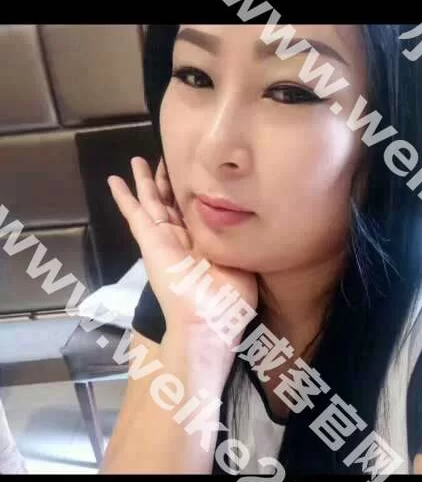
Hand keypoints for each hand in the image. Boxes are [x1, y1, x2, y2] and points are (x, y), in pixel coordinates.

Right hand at [107, 157, 257, 342]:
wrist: (208, 322)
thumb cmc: (230, 302)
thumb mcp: (242, 262)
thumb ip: (240, 242)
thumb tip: (249, 222)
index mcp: (203, 246)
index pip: (195, 213)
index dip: (192, 193)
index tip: (195, 173)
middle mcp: (182, 241)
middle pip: (171, 204)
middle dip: (166, 182)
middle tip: (163, 159)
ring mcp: (163, 240)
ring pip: (151, 203)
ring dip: (144, 181)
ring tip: (136, 161)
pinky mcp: (150, 242)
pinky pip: (134, 214)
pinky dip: (123, 197)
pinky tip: (113, 180)